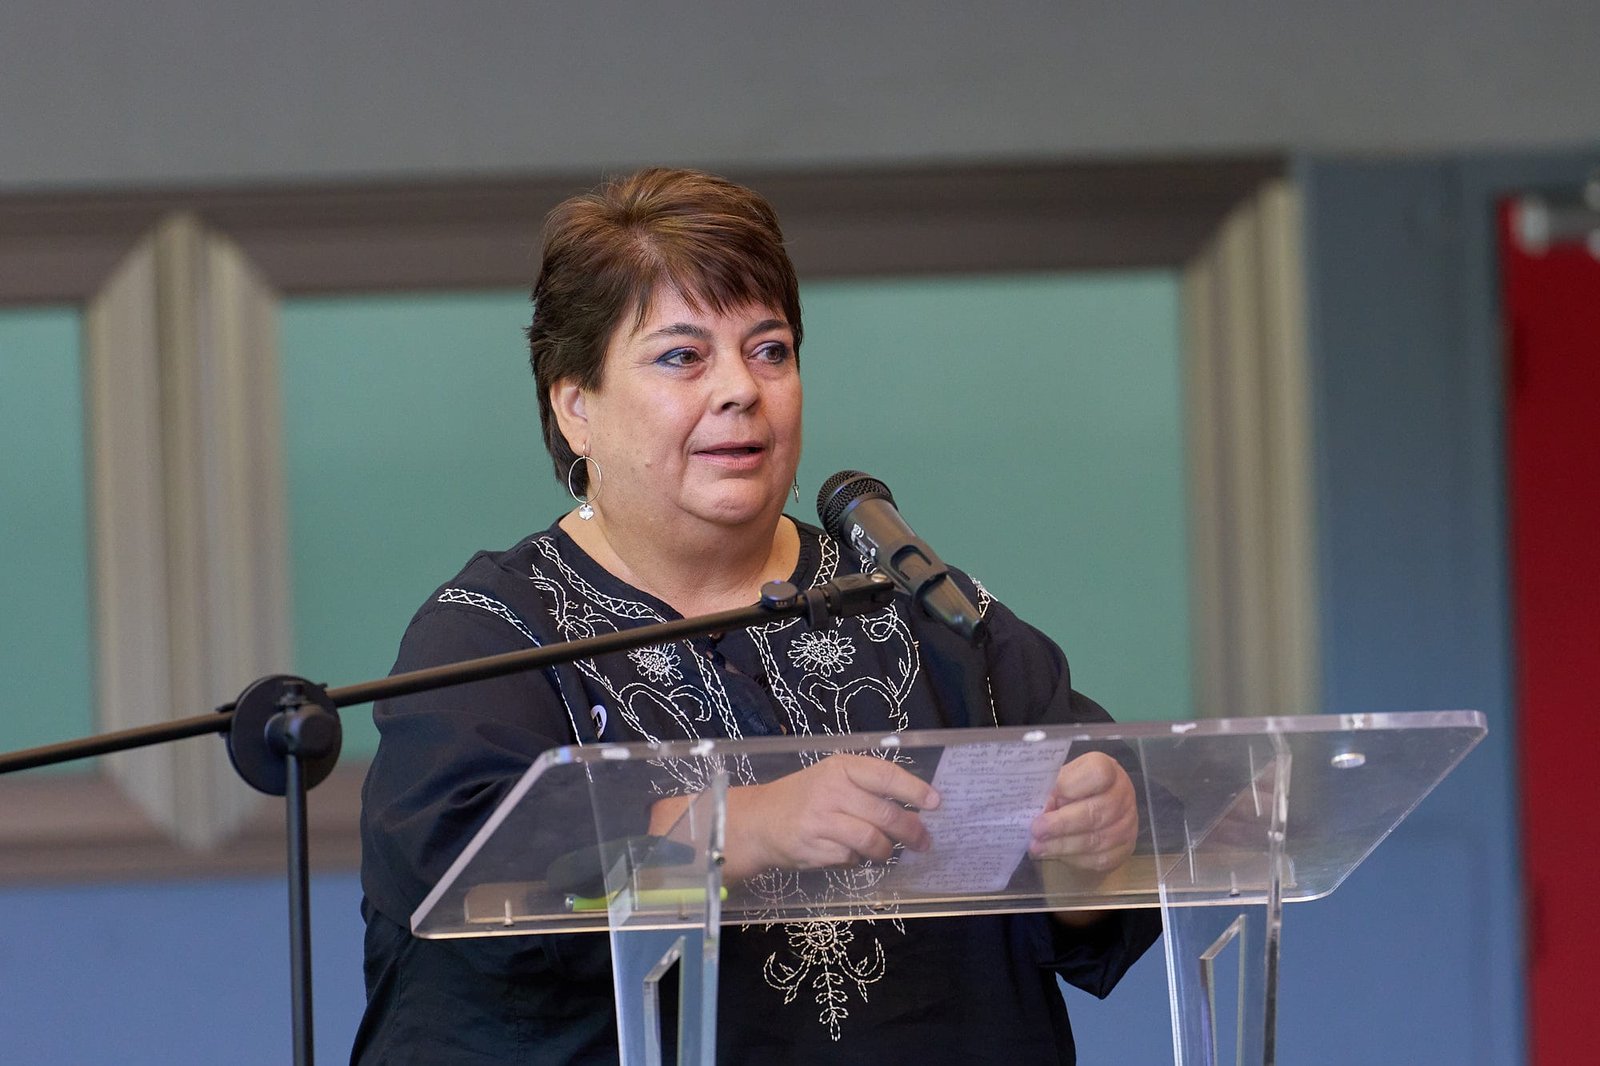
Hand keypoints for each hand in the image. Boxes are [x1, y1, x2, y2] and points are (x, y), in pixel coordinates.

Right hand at [721, 754, 940, 878]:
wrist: (759, 821)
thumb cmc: (804, 797)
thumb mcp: (832, 778)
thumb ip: (868, 788)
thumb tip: (914, 807)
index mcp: (841, 767)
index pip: (886, 775)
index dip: (915, 790)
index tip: (936, 803)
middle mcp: (832, 790)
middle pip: (885, 814)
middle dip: (912, 831)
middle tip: (924, 841)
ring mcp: (822, 820)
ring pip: (872, 840)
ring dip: (887, 851)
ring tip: (887, 851)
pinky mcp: (815, 848)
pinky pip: (852, 858)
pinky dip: (860, 860)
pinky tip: (854, 854)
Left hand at [1029, 751, 1137, 872]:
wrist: (1097, 803)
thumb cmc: (1074, 787)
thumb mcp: (1062, 778)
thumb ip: (1053, 789)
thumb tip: (1041, 812)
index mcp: (1108, 769)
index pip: (1097, 774)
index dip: (1071, 786)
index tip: (1049, 799)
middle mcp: (1122, 794)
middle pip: (1096, 812)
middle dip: (1062, 824)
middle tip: (1037, 830)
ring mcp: (1128, 822)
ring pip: (1097, 839)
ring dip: (1063, 845)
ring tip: (1039, 847)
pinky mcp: (1126, 847)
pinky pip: (1100, 859)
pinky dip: (1075, 858)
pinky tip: (1057, 854)